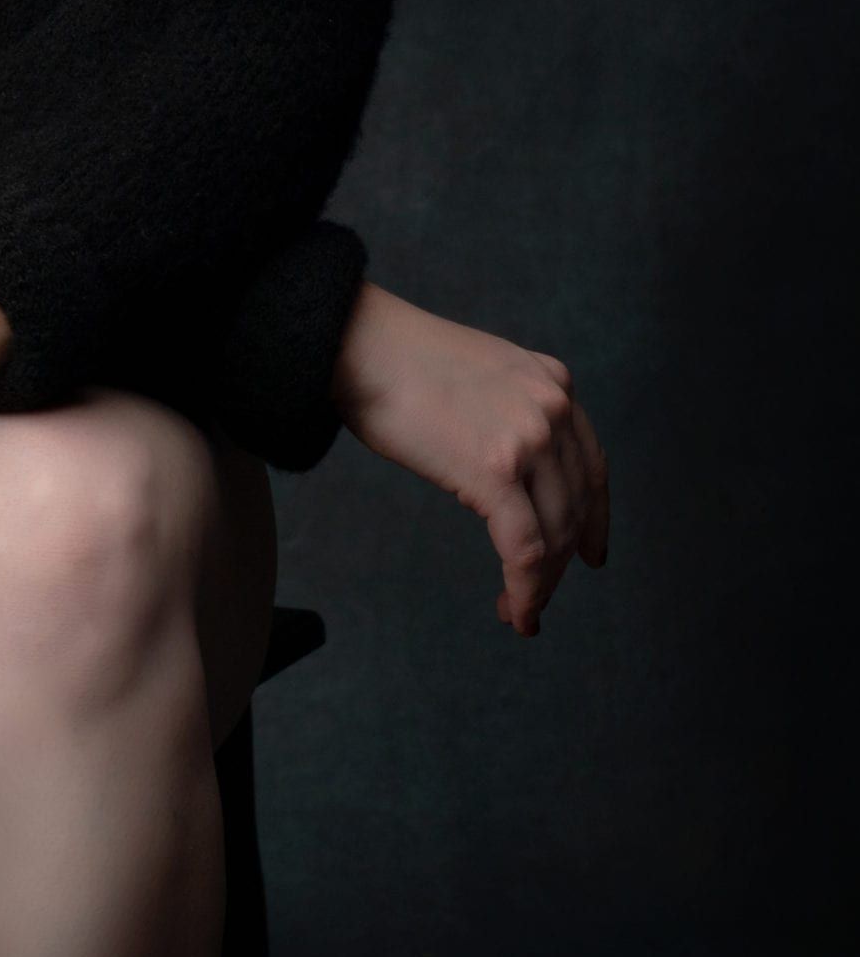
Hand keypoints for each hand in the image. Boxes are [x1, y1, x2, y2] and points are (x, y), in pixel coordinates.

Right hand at [330, 282, 610, 635]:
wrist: (361, 344)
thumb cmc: (399, 362)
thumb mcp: (482, 375)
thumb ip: (511, 411)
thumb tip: (508, 469)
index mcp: (552, 382)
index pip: (591, 466)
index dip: (595, 519)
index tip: (589, 553)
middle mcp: (552, 407)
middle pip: (576, 507)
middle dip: (562, 562)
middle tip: (539, 596)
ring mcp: (528, 437)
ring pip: (554, 535)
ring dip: (541, 584)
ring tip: (518, 611)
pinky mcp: (495, 469)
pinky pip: (525, 549)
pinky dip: (526, 590)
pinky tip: (517, 612)